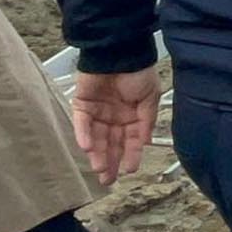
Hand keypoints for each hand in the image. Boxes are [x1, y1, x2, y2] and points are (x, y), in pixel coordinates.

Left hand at [71, 68, 162, 185]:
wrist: (119, 52)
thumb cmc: (138, 72)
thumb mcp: (150, 97)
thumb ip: (146, 120)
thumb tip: (144, 141)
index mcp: (133, 115)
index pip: (132, 140)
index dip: (132, 154)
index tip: (131, 169)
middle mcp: (114, 117)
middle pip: (111, 143)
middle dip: (111, 161)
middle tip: (108, 179)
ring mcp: (98, 112)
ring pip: (96, 137)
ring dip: (96, 153)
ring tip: (98, 169)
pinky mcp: (82, 105)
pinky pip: (82, 123)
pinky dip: (84, 135)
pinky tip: (88, 147)